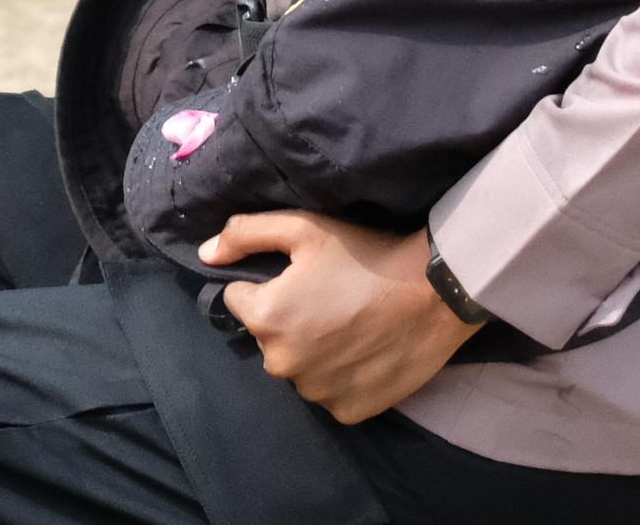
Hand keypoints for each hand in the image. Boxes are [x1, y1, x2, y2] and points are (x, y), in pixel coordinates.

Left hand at [207, 212, 477, 423]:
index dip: (267, 285)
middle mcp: (283, 364)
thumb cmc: (365, 254)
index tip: (301, 277)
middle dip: (288, 320)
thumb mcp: (302, 227)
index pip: (239, 301)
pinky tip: (364, 351)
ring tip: (350, 324)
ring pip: (299, 368)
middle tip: (329, 298)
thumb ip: (245, 235)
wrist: (434, 293)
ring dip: (313, 350)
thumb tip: (205, 254)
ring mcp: (317, 392)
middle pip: (269, 338)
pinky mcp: (348, 412)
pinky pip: (330, 392)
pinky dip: (341, 376)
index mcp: (267, 319)